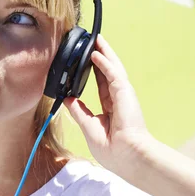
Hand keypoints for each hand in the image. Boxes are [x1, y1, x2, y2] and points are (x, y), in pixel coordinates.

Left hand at [63, 35, 151, 173]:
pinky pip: (113, 73)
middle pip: (108, 70)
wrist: (127, 157)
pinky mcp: (124, 93)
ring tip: (96, 39)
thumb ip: (78, 110)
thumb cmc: (112, 149)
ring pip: (112, 67)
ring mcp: (123, 94)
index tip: (87, 59)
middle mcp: (118, 98)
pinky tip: (96, 53)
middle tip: (93, 41)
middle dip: (101, 55)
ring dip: (104, 52)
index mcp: (111, 107)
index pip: (102, 83)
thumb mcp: (89, 126)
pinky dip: (104, 62)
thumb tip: (67, 99)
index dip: (95, 70)